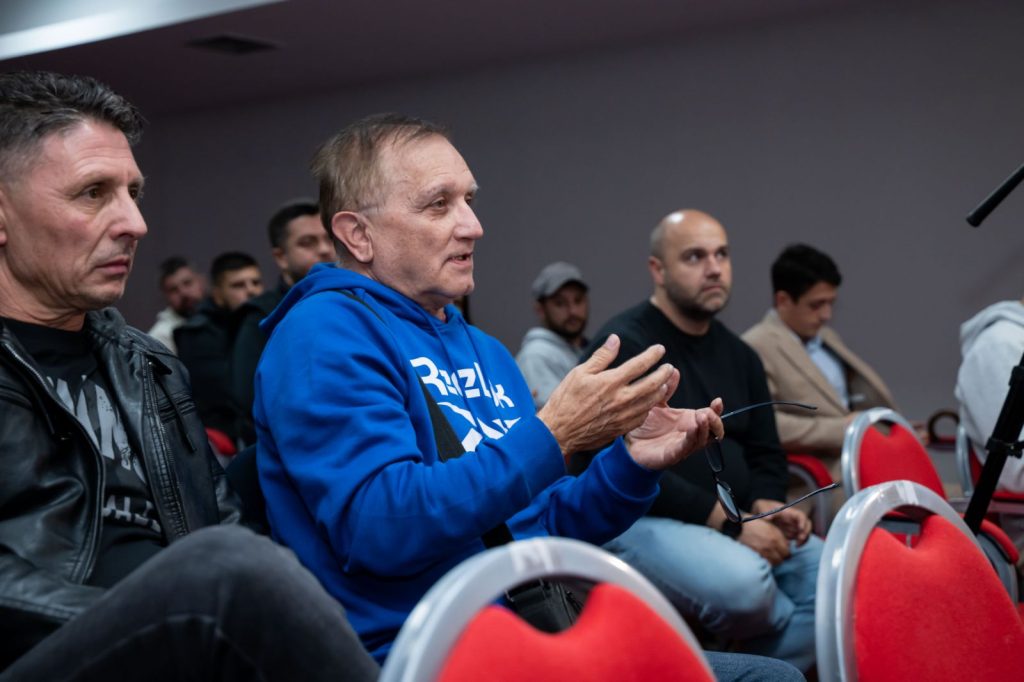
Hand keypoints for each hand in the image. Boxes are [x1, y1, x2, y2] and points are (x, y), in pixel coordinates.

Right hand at [538, 335, 678, 457]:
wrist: (559, 431)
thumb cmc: (566, 400)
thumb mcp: (579, 373)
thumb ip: (601, 357)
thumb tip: (615, 339)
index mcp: (611, 382)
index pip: (639, 365)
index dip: (652, 355)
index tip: (660, 349)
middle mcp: (621, 399)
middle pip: (652, 384)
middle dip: (663, 373)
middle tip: (670, 367)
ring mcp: (623, 415)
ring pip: (650, 401)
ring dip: (660, 391)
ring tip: (664, 384)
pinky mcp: (621, 428)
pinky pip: (642, 417)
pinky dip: (648, 408)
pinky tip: (649, 404)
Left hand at [626, 398, 723, 469]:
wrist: (627, 444)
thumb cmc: (644, 427)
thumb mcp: (656, 403)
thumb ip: (666, 389)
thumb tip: (674, 371)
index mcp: (687, 421)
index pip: (710, 416)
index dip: (717, 410)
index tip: (718, 401)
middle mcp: (688, 433)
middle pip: (712, 430)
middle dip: (715, 421)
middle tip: (709, 412)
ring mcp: (682, 445)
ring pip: (702, 440)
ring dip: (705, 428)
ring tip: (703, 417)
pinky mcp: (672, 454)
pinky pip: (686, 447)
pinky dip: (692, 438)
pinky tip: (692, 429)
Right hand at [737, 518, 790, 565]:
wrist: (740, 527)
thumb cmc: (756, 524)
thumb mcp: (771, 527)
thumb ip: (781, 537)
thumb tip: (788, 546)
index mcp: (775, 539)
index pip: (787, 553)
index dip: (786, 553)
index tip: (783, 551)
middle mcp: (770, 547)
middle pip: (781, 560)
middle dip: (780, 558)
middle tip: (777, 554)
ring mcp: (762, 553)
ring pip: (773, 563)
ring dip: (774, 560)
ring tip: (771, 556)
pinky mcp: (755, 555)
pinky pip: (765, 563)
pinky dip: (766, 561)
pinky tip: (764, 557)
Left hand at [752, 499, 810, 544]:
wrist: (759, 515)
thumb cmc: (762, 507)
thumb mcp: (761, 505)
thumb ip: (764, 509)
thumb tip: (769, 518)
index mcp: (788, 512)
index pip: (800, 515)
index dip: (803, 521)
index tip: (800, 528)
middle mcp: (793, 520)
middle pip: (806, 525)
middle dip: (806, 533)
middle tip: (800, 539)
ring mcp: (793, 527)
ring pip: (804, 533)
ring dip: (803, 540)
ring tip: (796, 545)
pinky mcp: (790, 534)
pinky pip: (798, 540)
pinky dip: (798, 544)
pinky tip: (791, 547)